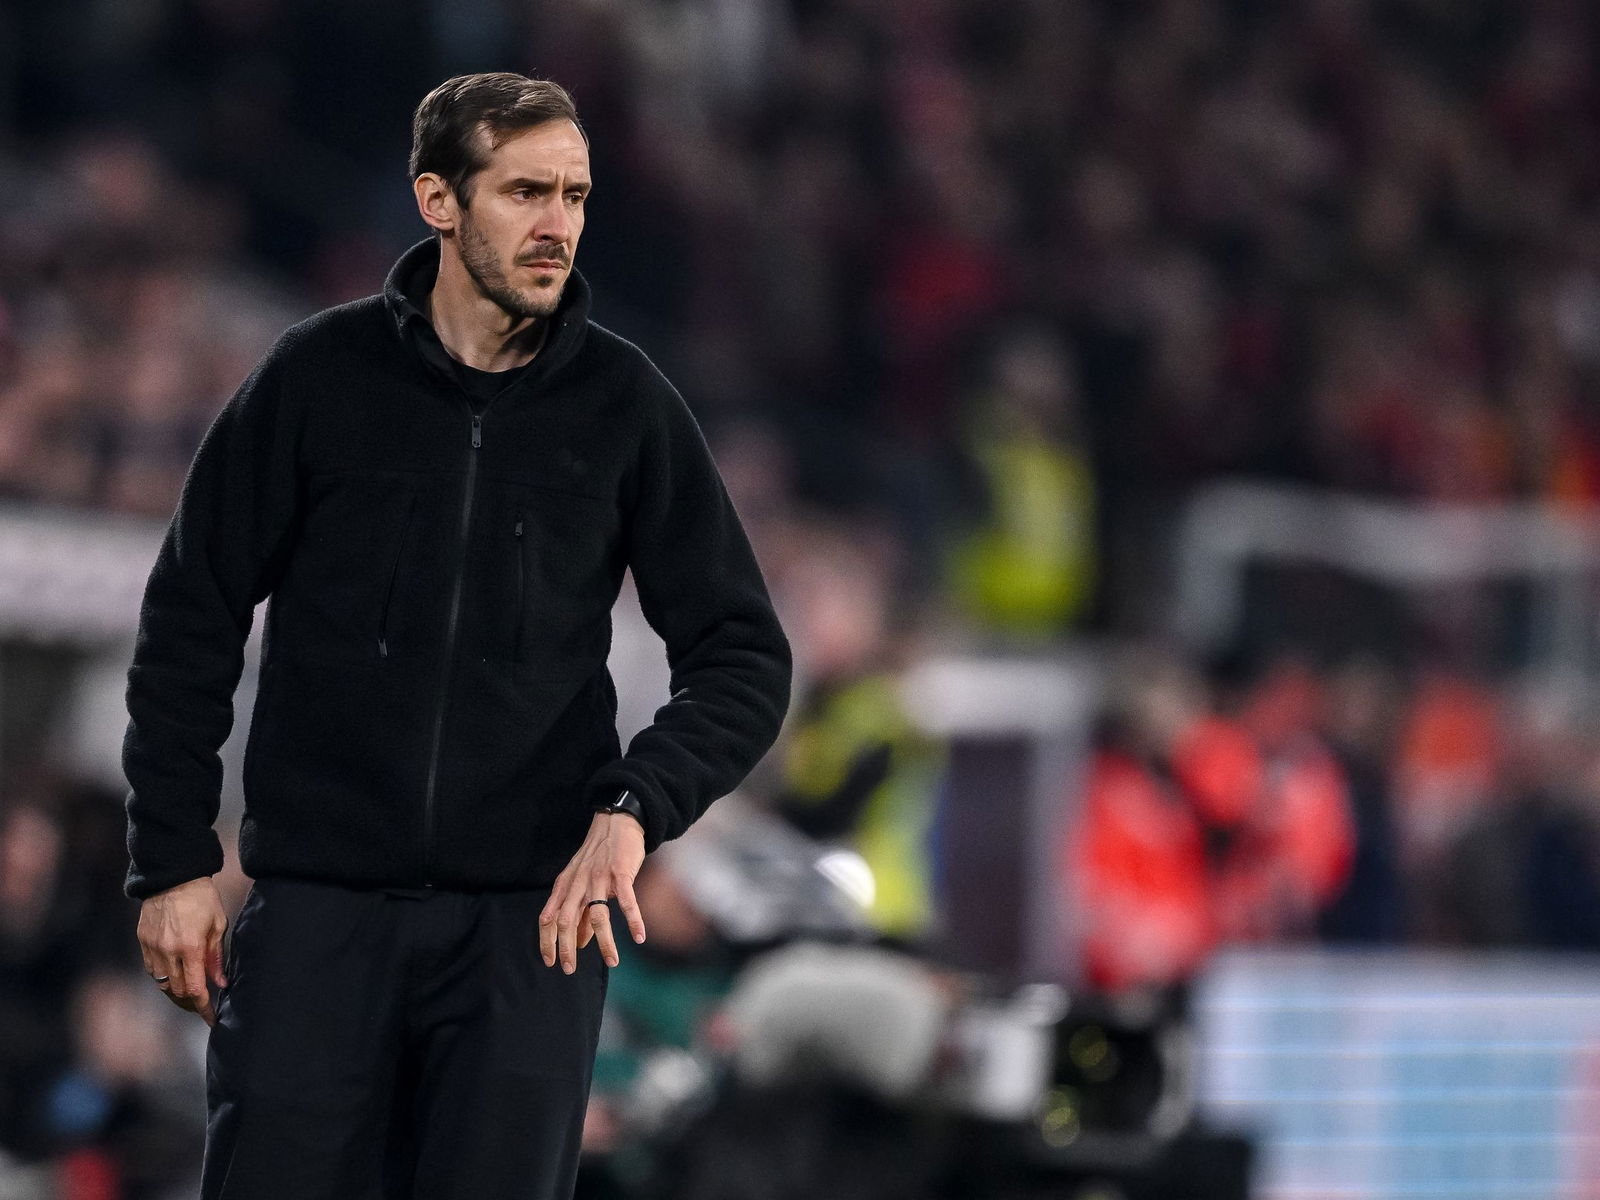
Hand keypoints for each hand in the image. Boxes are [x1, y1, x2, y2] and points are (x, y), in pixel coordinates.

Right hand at [137, 876, 228, 1025]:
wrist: (172, 877)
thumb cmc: (202, 898)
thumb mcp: (218, 925)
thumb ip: (217, 957)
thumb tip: (221, 983)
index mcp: (190, 948)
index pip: (195, 989)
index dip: (203, 1008)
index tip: (212, 1019)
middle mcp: (168, 952)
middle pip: (177, 991)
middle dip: (191, 1003)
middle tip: (203, 1006)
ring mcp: (152, 948)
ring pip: (162, 984)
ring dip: (176, 993)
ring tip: (190, 996)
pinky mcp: (143, 942)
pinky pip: (152, 970)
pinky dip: (164, 978)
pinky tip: (175, 977)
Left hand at [540, 812, 647, 973]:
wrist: (616, 823)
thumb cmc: (599, 856)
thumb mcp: (582, 882)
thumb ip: (579, 911)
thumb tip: (578, 942)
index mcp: (565, 886)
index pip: (548, 917)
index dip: (547, 941)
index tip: (550, 962)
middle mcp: (578, 883)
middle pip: (566, 920)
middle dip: (566, 947)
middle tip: (570, 969)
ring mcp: (599, 878)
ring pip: (598, 915)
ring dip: (604, 941)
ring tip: (612, 961)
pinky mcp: (620, 874)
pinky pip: (626, 902)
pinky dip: (633, 920)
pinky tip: (639, 936)